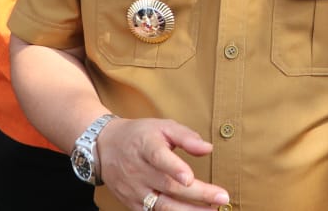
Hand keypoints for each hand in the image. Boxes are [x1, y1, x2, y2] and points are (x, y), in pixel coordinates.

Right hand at [96, 117, 228, 209]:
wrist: (105, 147)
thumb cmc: (140, 135)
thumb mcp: (162, 126)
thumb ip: (186, 136)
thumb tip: (208, 148)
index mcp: (145, 146)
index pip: (158, 157)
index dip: (174, 167)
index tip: (189, 177)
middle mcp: (138, 171)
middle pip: (168, 185)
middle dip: (198, 194)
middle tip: (222, 198)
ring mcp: (135, 190)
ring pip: (162, 206)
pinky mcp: (133, 204)